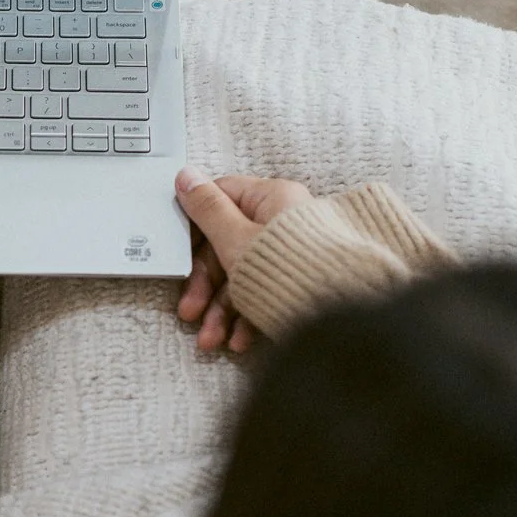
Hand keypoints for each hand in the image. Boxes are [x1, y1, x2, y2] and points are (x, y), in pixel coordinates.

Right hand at [175, 168, 313, 353]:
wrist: (338, 317)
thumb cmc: (286, 268)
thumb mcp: (234, 238)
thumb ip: (207, 209)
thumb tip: (185, 175)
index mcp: (271, 198)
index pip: (221, 197)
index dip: (195, 224)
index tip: (178, 250)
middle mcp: (283, 222)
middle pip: (228, 245)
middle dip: (205, 287)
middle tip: (190, 312)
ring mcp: (292, 253)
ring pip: (243, 276)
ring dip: (221, 311)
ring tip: (212, 340)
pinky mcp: (298, 282)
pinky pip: (264, 293)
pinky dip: (247, 317)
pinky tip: (239, 341)